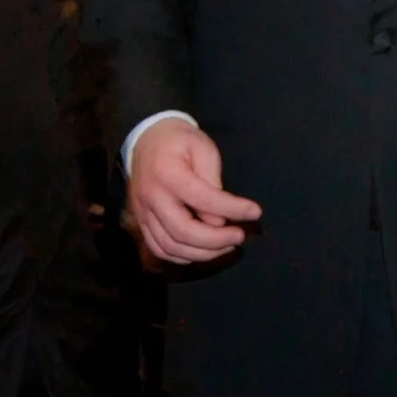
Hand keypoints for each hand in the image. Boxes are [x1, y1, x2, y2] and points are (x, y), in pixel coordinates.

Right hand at [127, 119, 260, 265]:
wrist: (146, 140)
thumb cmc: (180, 142)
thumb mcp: (203, 148)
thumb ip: (212, 180)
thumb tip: (218, 219)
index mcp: (168, 174)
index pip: (204, 200)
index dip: (233, 209)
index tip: (255, 212)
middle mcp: (151, 198)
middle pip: (183, 232)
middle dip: (216, 241)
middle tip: (239, 237)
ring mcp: (143, 213)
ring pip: (171, 247)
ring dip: (203, 253)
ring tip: (226, 246)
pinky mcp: (141, 222)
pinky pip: (160, 249)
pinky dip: (183, 256)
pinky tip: (203, 250)